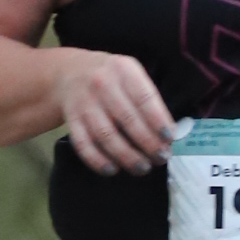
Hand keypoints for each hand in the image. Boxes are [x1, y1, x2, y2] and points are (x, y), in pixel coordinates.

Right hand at [55, 48, 176, 175]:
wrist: (70, 73)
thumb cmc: (111, 78)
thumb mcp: (130, 75)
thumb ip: (147, 99)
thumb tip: (166, 136)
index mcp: (123, 70)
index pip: (144, 98)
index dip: (158, 121)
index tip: (169, 139)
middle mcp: (102, 84)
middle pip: (127, 119)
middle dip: (147, 143)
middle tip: (160, 158)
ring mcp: (84, 103)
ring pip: (106, 135)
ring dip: (126, 156)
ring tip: (142, 168)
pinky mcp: (71, 120)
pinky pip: (84, 144)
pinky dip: (97, 160)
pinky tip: (112, 170)